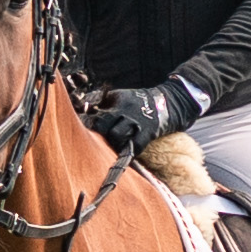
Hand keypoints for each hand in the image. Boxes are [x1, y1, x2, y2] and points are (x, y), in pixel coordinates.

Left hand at [82, 76, 196, 152]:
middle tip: (97, 139)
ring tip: (111, 146)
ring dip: (110, 142)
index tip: (84, 128)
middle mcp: (126, 110)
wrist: (167, 103)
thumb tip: (86, 111)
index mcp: (117, 100)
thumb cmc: (137, 102)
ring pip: (115, 136)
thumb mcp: (120, 96)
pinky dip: (127, 153)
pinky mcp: (147, 134)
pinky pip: (134, 147)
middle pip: (102, 124)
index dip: (87, 122)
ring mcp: (137, 123)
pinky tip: (124, 155)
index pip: (96, 112)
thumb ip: (104, 103)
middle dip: (98, 132)